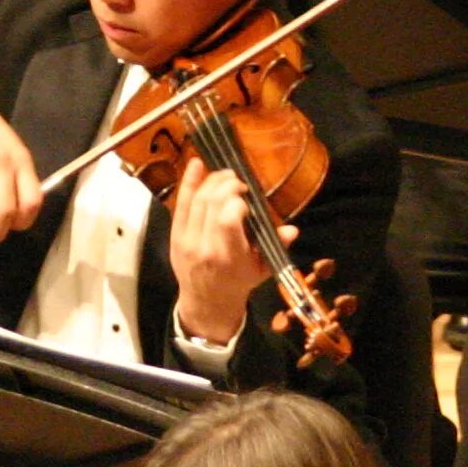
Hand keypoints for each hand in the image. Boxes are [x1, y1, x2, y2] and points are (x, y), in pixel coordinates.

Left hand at [169, 161, 288, 347]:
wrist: (207, 302)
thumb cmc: (238, 282)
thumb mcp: (262, 269)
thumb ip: (275, 247)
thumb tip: (292, 229)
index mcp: (229, 256)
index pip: (228, 218)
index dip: (238, 200)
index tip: (248, 198)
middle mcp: (205, 247)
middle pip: (212, 203)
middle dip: (227, 185)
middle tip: (239, 182)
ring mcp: (186, 240)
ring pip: (197, 200)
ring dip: (212, 181)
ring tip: (226, 176)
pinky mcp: (175, 235)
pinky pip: (180, 204)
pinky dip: (188, 182)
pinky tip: (196, 164)